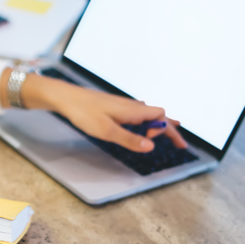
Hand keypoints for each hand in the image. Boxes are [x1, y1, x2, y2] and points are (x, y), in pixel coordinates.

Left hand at [27, 74, 187, 152]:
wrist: (65, 97)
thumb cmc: (84, 112)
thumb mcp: (107, 131)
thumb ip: (129, 139)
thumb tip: (150, 146)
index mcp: (133, 110)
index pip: (162, 117)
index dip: (169, 130)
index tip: (176, 145)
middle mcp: (130, 105)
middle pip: (158, 115)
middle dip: (169, 129)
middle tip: (179, 143)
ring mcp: (122, 105)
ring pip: (147, 114)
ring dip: (157, 125)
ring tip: (166, 134)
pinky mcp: (113, 107)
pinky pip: (136, 114)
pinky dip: (144, 122)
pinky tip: (140, 126)